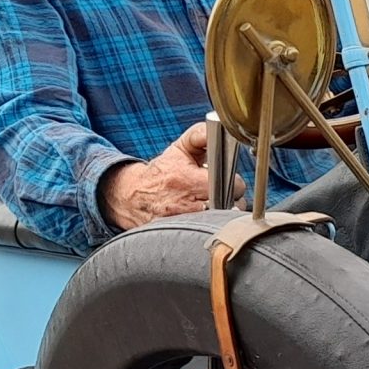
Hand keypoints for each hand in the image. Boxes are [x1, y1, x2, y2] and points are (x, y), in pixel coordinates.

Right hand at [99, 122, 224, 231]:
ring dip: (223, 215)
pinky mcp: (181, 239)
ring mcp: (185, 225)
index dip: (234, 184)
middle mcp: (187, 206)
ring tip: (212, 205)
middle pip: (231, 207)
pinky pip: (209, 235)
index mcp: (188, 181)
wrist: (133, 197)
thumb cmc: (163, 172)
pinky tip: (203, 218)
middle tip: (220, 193)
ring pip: (223, 223)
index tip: (227, 180)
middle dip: (230, 199)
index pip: (232, 186)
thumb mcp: (180, 148)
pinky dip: (210, 227)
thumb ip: (201, 135)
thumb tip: (220, 129)